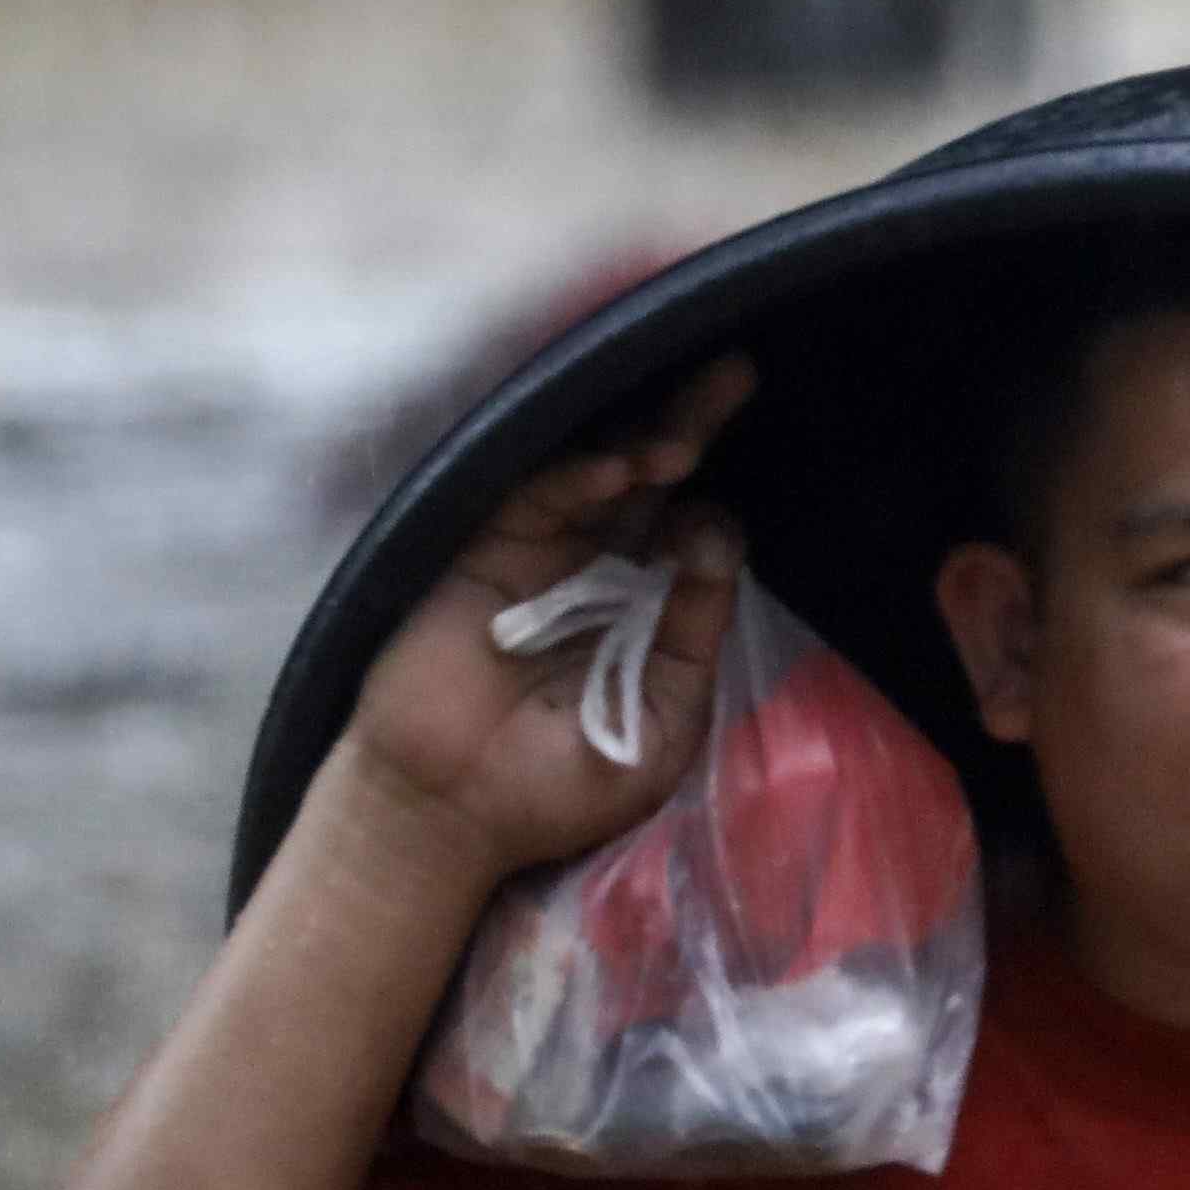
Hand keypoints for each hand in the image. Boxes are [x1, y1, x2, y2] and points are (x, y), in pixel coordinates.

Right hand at [345, 357, 755, 873]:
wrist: (453, 817)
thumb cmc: (557, 788)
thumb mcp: (662, 722)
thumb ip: (695, 635)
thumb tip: (713, 533)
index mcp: (643, 609)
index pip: (687, 533)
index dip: (711, 519)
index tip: (718, 529)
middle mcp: (595, 567)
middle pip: (652, 479)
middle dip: (693, 423)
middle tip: (736, 372)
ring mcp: (539, 554)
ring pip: (599, 474)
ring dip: (645, 446)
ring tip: (683, 440)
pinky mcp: (483, 551)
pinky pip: (535, 498)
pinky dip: (577, 477)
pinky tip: (620, 468)